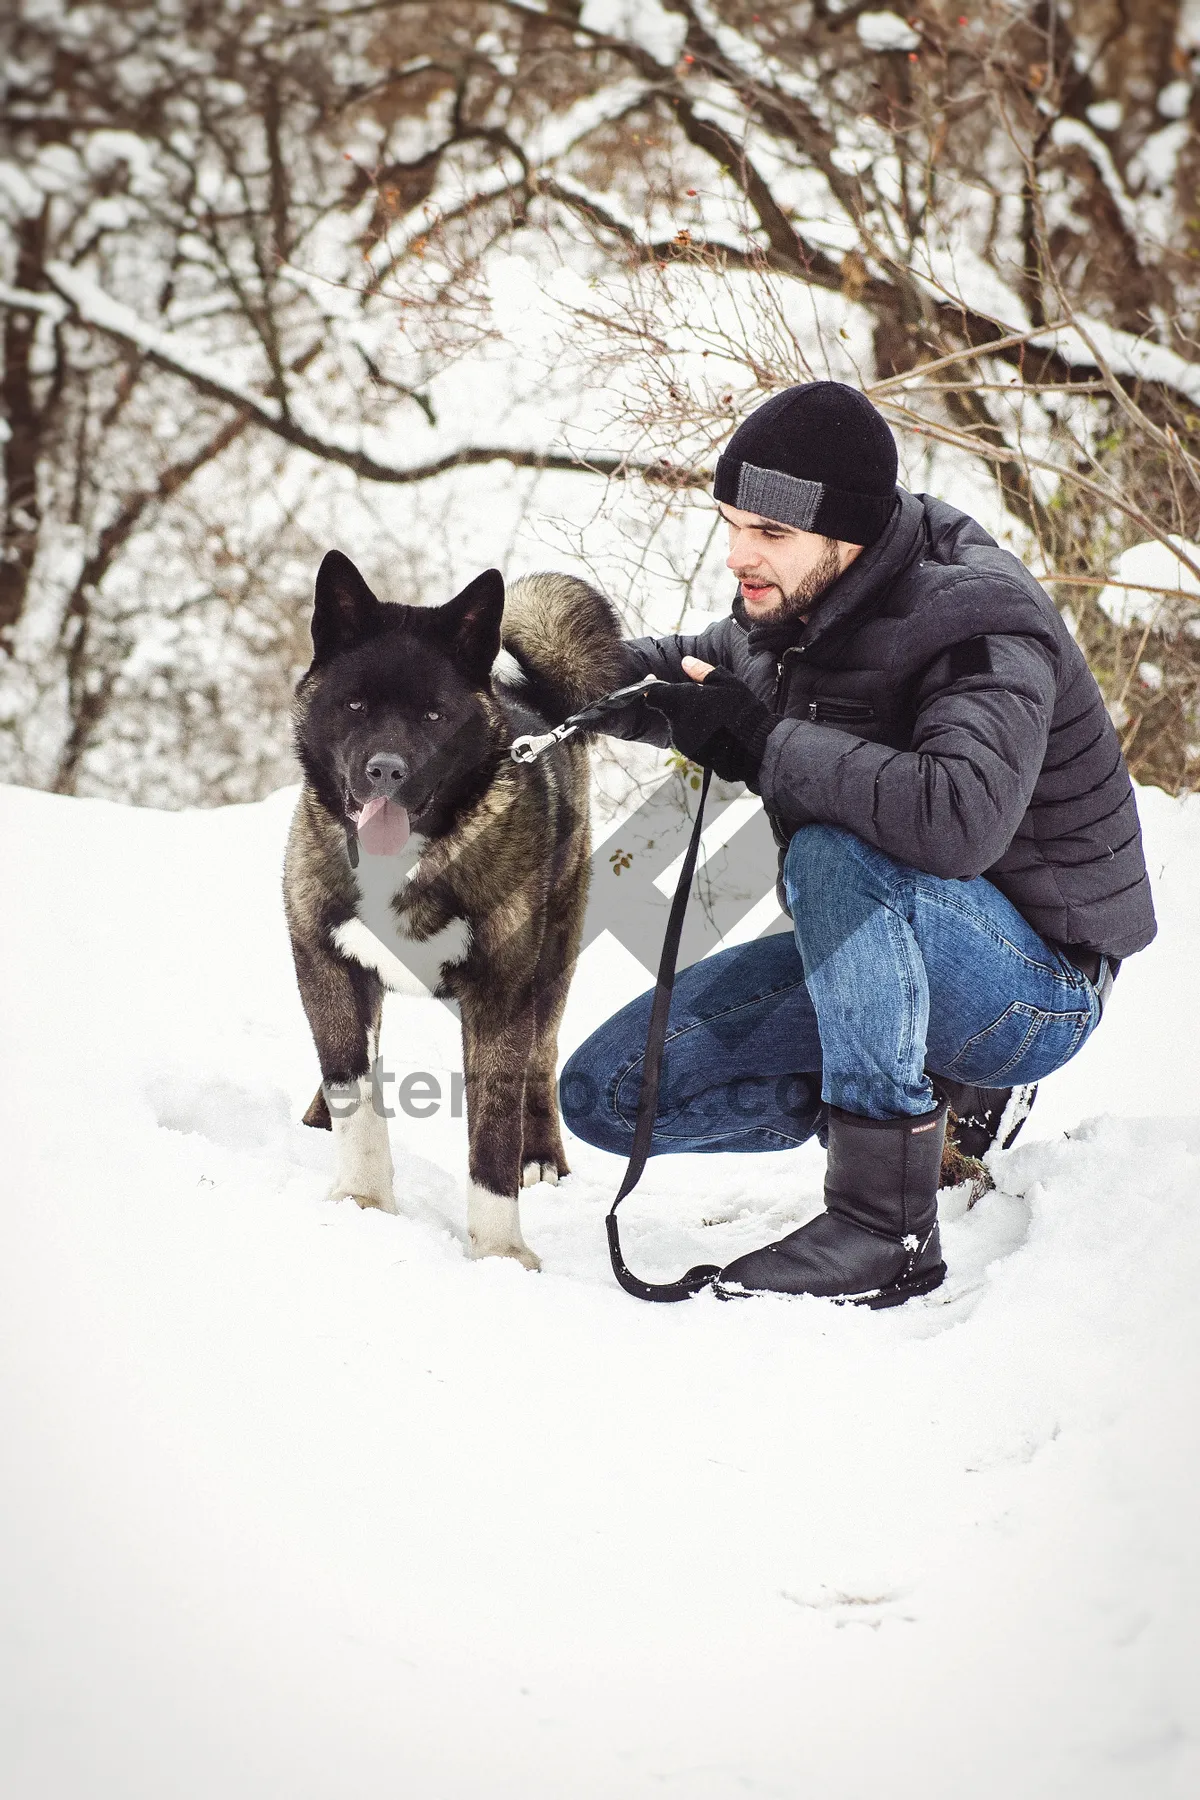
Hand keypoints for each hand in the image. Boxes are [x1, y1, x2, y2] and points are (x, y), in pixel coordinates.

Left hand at [645, 663, 773, 784]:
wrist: (752, 746)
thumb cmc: (740, 710)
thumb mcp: (725, 683)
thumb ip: (701, 671)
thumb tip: (686, 661)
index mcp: (681, 701)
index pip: (652, 694)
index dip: (650, 686)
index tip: (654, 680)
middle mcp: (676, 723)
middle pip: (669, 709)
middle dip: (681, 704)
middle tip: (704, 701)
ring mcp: (682, 741)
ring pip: (679, 725)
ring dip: (690, 719)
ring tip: (716, 718)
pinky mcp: (690, 754)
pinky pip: (688, 739)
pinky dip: (698, 734)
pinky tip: (717, 731)